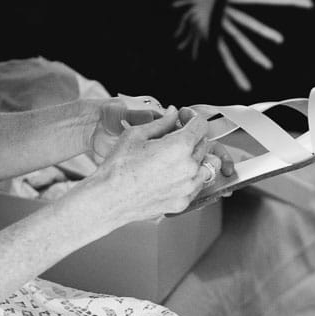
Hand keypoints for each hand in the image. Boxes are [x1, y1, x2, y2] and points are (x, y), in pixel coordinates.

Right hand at [84, 107, 234, 223]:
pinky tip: (174, 173)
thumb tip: (172, 114)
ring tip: (175, 156)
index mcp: (180, 147)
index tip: (183, 117)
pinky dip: (191, 176)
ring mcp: (188, 187)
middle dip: (191, 136)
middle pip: (203, 144)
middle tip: (174, 135)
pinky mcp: (183, 202)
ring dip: (195, 157)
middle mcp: (189, 168)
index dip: (192, 117)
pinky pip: (197, 184)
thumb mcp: (136, 134)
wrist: (109, 198)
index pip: (201, 125)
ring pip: (205, 165)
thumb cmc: (118, 168)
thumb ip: (161, 122)